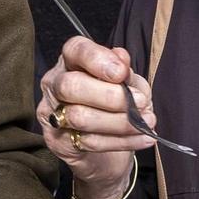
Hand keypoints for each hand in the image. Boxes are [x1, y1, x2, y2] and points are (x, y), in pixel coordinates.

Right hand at [37, 36, 155, 198]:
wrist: (106, 148)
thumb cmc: (115, 106)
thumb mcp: (128, 84)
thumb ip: (125, 72)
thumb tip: (122, 58)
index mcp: (72, 62)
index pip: (76, 50)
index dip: (98, 59)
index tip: (121, 72)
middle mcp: (55, 84)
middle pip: (71, 85)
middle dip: (109, 96)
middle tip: (140, 102)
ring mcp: (52, 113)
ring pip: (80, 117)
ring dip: (120, 122)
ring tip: (146, 122)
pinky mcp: (57, 141)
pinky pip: (89, 141)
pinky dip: (121, 141)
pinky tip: (142, 138)